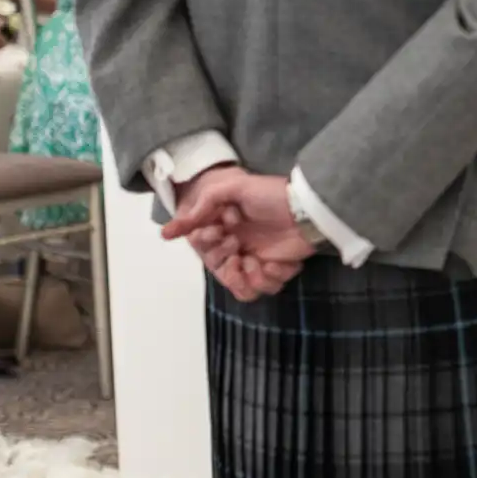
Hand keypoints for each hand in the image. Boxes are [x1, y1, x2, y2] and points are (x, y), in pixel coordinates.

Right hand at [163, 166, 311, 301]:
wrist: (309, 208)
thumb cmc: (271, 195)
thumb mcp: (234, 188)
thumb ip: (202, 205)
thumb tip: (167, 232)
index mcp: (225, 230)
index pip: (204, 249)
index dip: (208, 244)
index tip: (219, 230)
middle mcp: (239, 248)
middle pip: (220, 271)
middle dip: (225, 260)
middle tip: (238, 241)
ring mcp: (258, 261)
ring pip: (242, 288)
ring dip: (248, 277)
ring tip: (258, 262)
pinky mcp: (277, 270)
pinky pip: (265, 289)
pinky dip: (270, 279)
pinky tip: (277, 263)